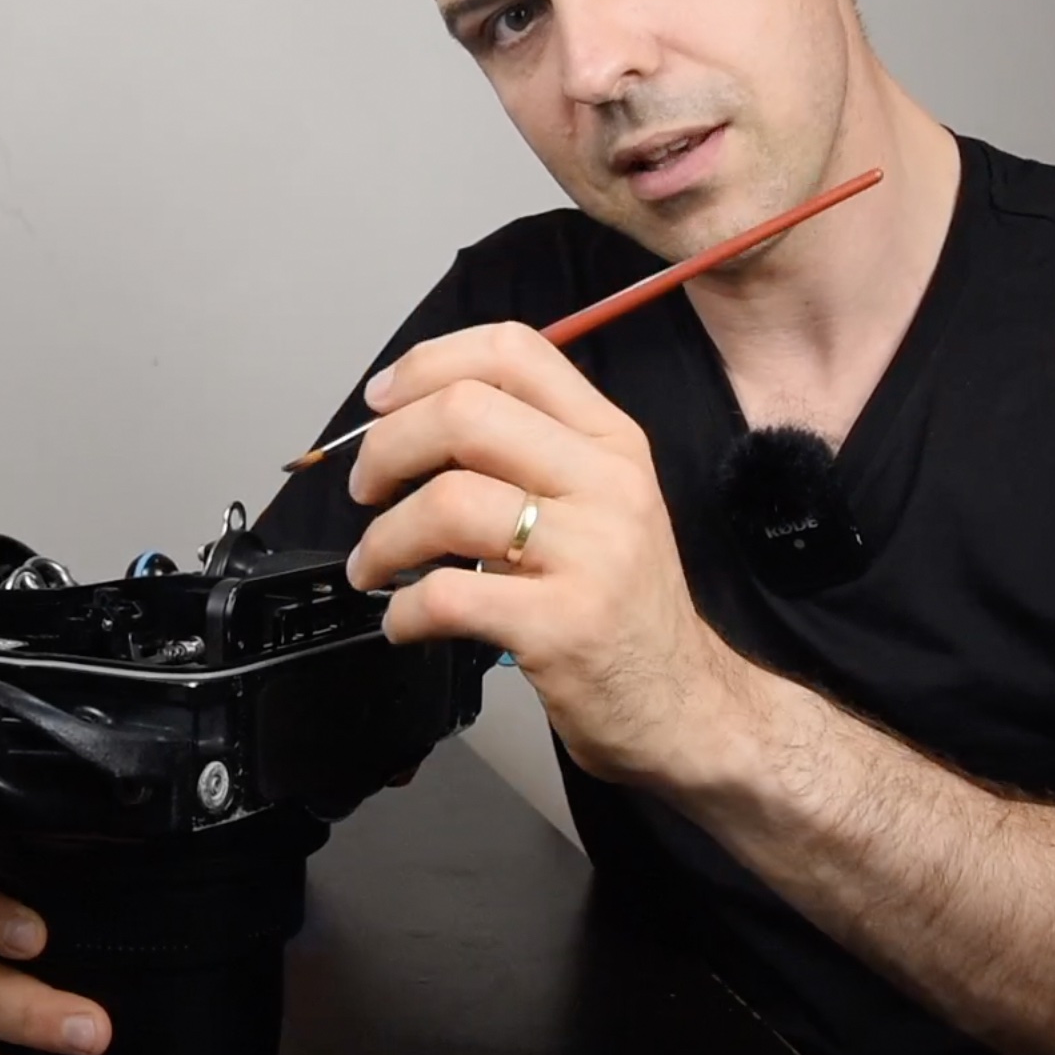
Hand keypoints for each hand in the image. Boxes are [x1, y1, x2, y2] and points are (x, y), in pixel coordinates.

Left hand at [344, 322, 750, 786]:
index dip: (427, 364)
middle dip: (385, 447)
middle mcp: (606, 482)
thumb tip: (414, 423)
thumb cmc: (625, 601)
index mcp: (610, 438)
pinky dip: (402, 610)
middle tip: (366, 489)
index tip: (381, 401)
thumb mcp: (604, 500)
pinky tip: (402, 621)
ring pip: (447, 501)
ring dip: (382, 537)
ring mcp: (590, 553)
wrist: (688, 705)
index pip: (512, 349)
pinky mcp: (562, 626)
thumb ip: (532, 450)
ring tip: (373, 566)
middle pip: (464, 414)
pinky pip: (448, 595)